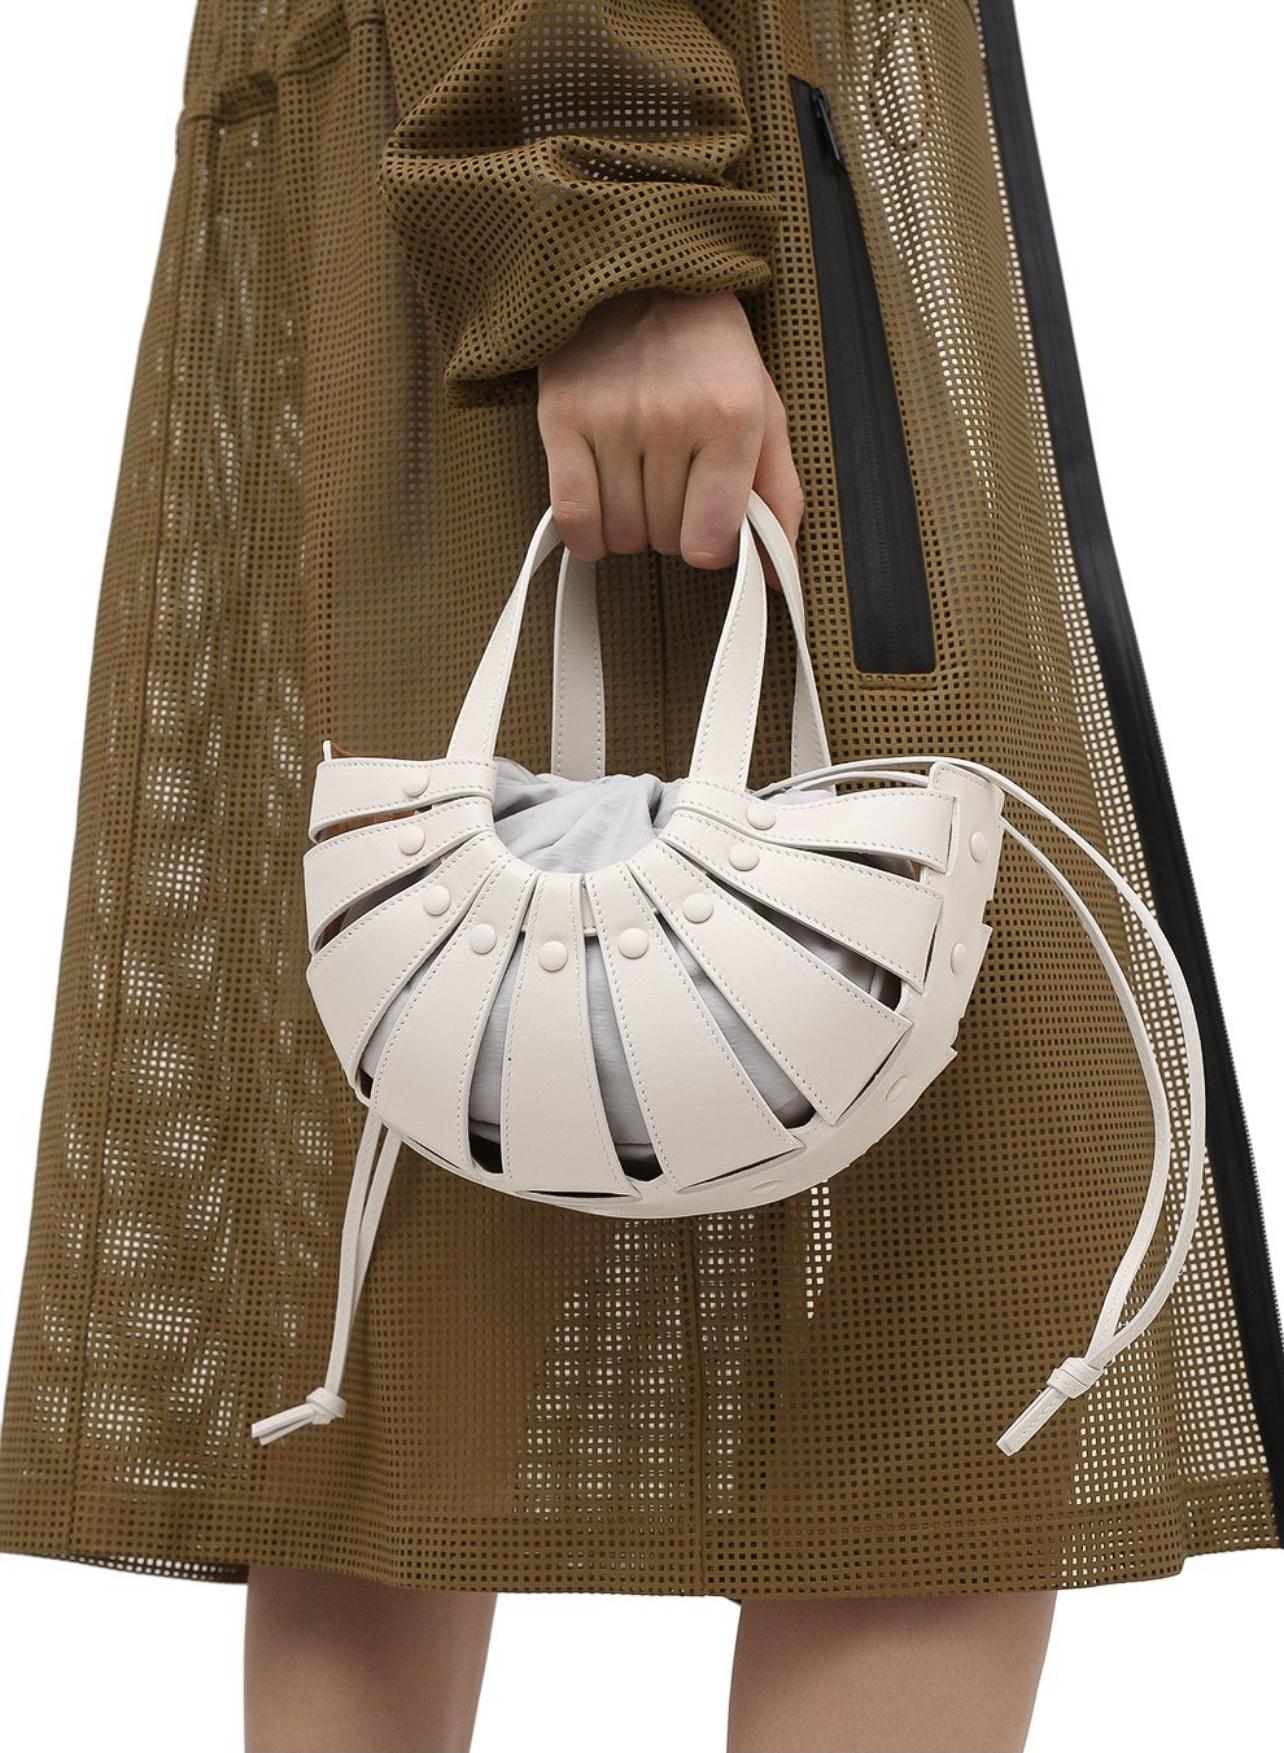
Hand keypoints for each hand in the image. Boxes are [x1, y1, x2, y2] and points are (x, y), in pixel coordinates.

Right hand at [536, 290, 802, 573]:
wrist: (639, 273)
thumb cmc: (708, 350)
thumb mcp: (763, 410)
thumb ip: (779, 493)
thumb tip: (779, 574)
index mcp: (731, 417)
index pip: (711, 539)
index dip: (711, 545)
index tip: (708, 523)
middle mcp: (671, 418)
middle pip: (666, 538)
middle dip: (672, 528)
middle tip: (673, 485)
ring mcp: (612, 418)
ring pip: (621, 533)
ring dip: (630, 528)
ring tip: (638, 484)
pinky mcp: (562, 416)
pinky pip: (572, 514)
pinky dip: (586, 535)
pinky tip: (599, 518)